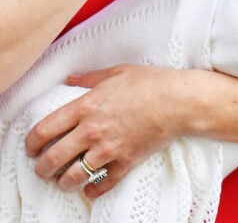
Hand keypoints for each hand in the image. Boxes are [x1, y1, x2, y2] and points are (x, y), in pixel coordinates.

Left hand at [24, 64, 188, 197]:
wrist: (178, 101)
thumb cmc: (150, 83)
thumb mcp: (117, 72)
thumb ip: (90, 77)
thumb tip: (71, 78)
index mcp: (86, 106)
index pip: (46, 129)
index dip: (32, 143)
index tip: (31, 148)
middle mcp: (93, 130)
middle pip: (54, 158)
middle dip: (42, 169)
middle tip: (42, 171)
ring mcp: (109, 148)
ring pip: (75, 176)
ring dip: (64, 183)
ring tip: (63, 183)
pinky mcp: (127, 161)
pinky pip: (105, 184)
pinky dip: (94, 191)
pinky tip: (90, 191)